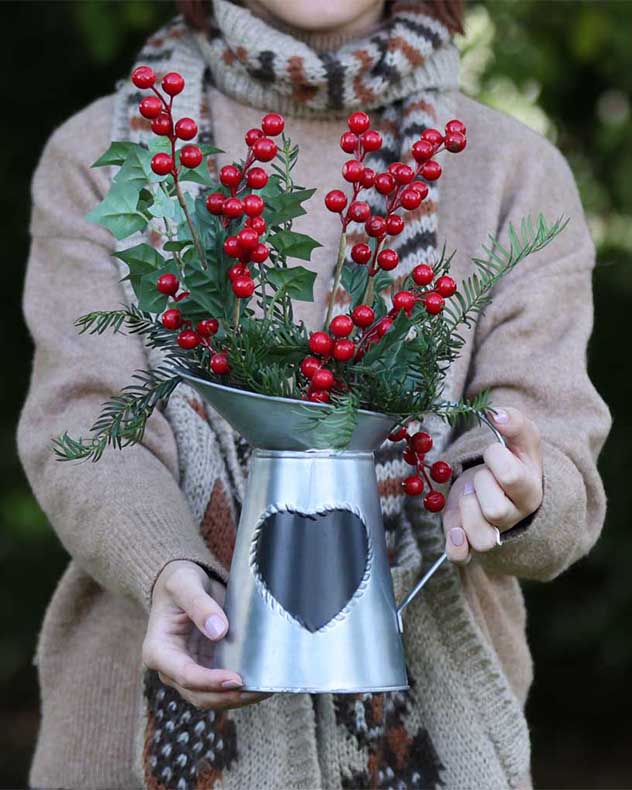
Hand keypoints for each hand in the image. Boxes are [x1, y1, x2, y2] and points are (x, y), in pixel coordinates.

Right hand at [142, 560, 270, 709]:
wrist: (183, 583)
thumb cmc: (179, 581)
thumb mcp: (184, 584)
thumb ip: (199, 605)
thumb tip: (219, 631)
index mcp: (158, 650)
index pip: (184, 674)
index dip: (210, 681)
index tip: (237, 679)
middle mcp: (170, 668)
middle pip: (199, 695)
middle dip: (229, 696)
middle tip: (259, 689)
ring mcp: (189, 671)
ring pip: (212, 697)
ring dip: (238, 698)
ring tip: (265, 688)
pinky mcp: (205, 668)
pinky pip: (221, 686)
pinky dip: (240, 688)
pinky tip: (261, 681)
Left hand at [443, 407, 542, 562]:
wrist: (502, 486)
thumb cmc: (512, 461)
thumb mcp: (520, 440)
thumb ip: (513, 422)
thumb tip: (497, 414)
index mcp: (530, 490)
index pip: (512, 476)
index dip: (496, 458)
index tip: (492, 452)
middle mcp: (514, 516)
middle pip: (496, 510)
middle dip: (481, 485)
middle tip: (479, 476)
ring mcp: (492, 533)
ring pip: (483, 539)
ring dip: (467, 512)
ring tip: (468, 497)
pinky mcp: (468, 542)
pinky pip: (462, 556)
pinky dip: (456, 547)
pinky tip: (453, 530)